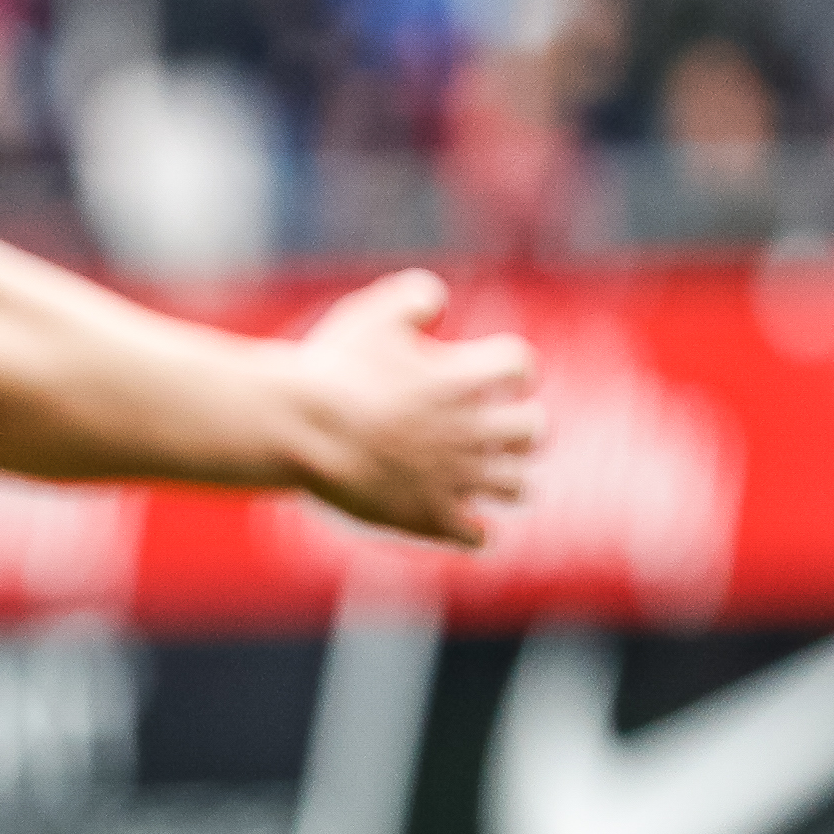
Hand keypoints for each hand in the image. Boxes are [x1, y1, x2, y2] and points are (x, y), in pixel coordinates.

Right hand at [285, 270, 540, 548]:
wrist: (298, 431)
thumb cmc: (331, 371)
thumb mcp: (371, 316)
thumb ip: (414, 297)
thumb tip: (437, 299)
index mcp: (467, 380)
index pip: (522, 367)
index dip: (508, 368)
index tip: (487, 373)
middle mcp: (474, 431)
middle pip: (534, 429)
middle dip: (516, 425)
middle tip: (490, 426)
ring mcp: (455, 479)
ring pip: (518, 487)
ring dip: (505, 478)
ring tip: (480, 474)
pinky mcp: (429, 517)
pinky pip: (478, 536)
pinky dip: (473, 529)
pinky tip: (455, 519)